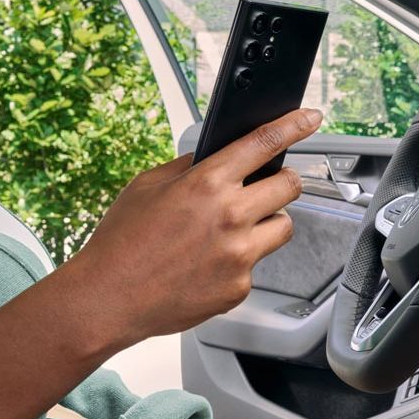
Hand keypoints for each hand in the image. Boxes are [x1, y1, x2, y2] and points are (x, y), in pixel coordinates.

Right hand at [62, 107, 322, 348]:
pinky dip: (240, 261)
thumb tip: (215, 157)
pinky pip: (257, 265)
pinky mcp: (239, 287)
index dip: (294, 126)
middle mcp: (230, 216)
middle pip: (290, 186)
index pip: (265, 143)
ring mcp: (239, 255)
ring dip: (266, 223)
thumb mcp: (147, 186)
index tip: (311, 119)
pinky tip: (210, 264)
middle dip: (281, 183)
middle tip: (265, 187)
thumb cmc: (121, 243)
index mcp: (207, 183)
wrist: (108, 298)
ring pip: (283, 227)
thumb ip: (188, 167)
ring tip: (233, 231)